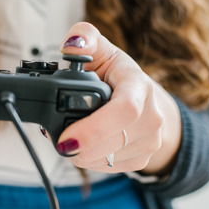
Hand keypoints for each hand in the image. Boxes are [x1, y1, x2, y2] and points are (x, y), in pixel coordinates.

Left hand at [56, 22, 181, 175]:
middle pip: (114, 142)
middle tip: (57, 140)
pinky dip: (89, 161)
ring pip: (108, 159)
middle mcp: (151, 116)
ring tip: (68, 138)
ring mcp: (150, 141)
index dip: (94, 129)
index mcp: (138, 86)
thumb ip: (84, 39)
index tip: (65, 138)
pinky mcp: (142, 159)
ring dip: (80, 154)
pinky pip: (109, 168)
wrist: (142, 98)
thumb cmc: (116, 74)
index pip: (125, 111)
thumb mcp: (101, 50)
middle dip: (79, 147)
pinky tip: (83, 146)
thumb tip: (71, 44)